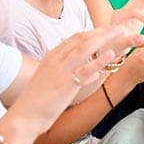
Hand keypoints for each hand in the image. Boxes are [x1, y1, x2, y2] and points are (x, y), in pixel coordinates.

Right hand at [12, 26, 126, 133]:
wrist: (24, 116)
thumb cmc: (37, 101)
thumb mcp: (52, 80)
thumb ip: (72, 73)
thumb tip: (93, 72)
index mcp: (52, 56)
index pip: (76, 38)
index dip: (93, 32)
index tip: (107, 29)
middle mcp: (57, 59)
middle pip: (83, 39)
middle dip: (103, 31)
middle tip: (119, 27)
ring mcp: (61, 70)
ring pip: (86, 49)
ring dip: (104, 39)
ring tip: (120, 33)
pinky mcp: (66, 84)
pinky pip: (85, 69)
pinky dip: (98, 61)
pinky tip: (110, 55)